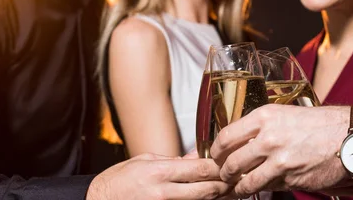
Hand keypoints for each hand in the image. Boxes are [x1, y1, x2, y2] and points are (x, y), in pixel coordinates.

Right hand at [86, 153, 230, 199]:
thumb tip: (196, 157)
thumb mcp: (144, 161)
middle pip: (206, 189)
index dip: (219, 167)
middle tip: (236, 179)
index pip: (200, 169)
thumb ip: (173, 161)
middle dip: (225, 185)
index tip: (229, 164)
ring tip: (229, 191)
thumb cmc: (116, 182)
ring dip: (217, 198)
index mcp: (159, 172)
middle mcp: (163, 193)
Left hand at [210, 104, 350, 196]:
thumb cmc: (319, 123)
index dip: (216, 151)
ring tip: (242, 186)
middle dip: (225, 173)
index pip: (226, 137)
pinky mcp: (291, 179)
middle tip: (227, 174)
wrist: (348, 136)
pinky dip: (264, 189)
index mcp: (265, 117)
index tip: (217, 155)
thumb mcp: (285, 114)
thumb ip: (261, 127)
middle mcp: (269, 138)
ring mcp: (280, 161)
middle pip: (231, 163)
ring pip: (246, 182)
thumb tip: (239, 141)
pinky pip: (269, 188)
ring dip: (241, 187)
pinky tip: (265, 185)